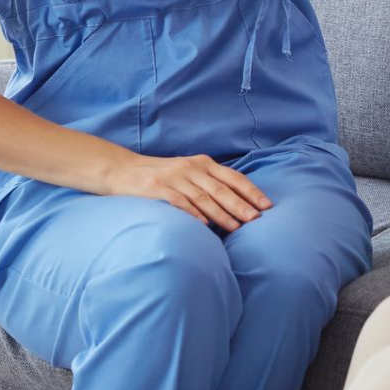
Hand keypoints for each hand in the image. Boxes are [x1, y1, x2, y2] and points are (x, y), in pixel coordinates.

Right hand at [98, 151, 272, 231]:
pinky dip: (192, 213)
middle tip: (256, 219)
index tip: (266, 205)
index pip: (232, 177)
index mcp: (201, 163)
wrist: (122, 170)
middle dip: (240, 204)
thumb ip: (208, 183)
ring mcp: (172, 178)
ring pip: (202, 197)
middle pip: (220, 188)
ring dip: (221, 214)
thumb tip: (238, 204)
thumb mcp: (187, 172)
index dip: (250, 191)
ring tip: (236, 227)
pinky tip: (204, 225)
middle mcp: (189, 168)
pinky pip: (178, 202)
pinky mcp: (156, 189)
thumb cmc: (161, 176)